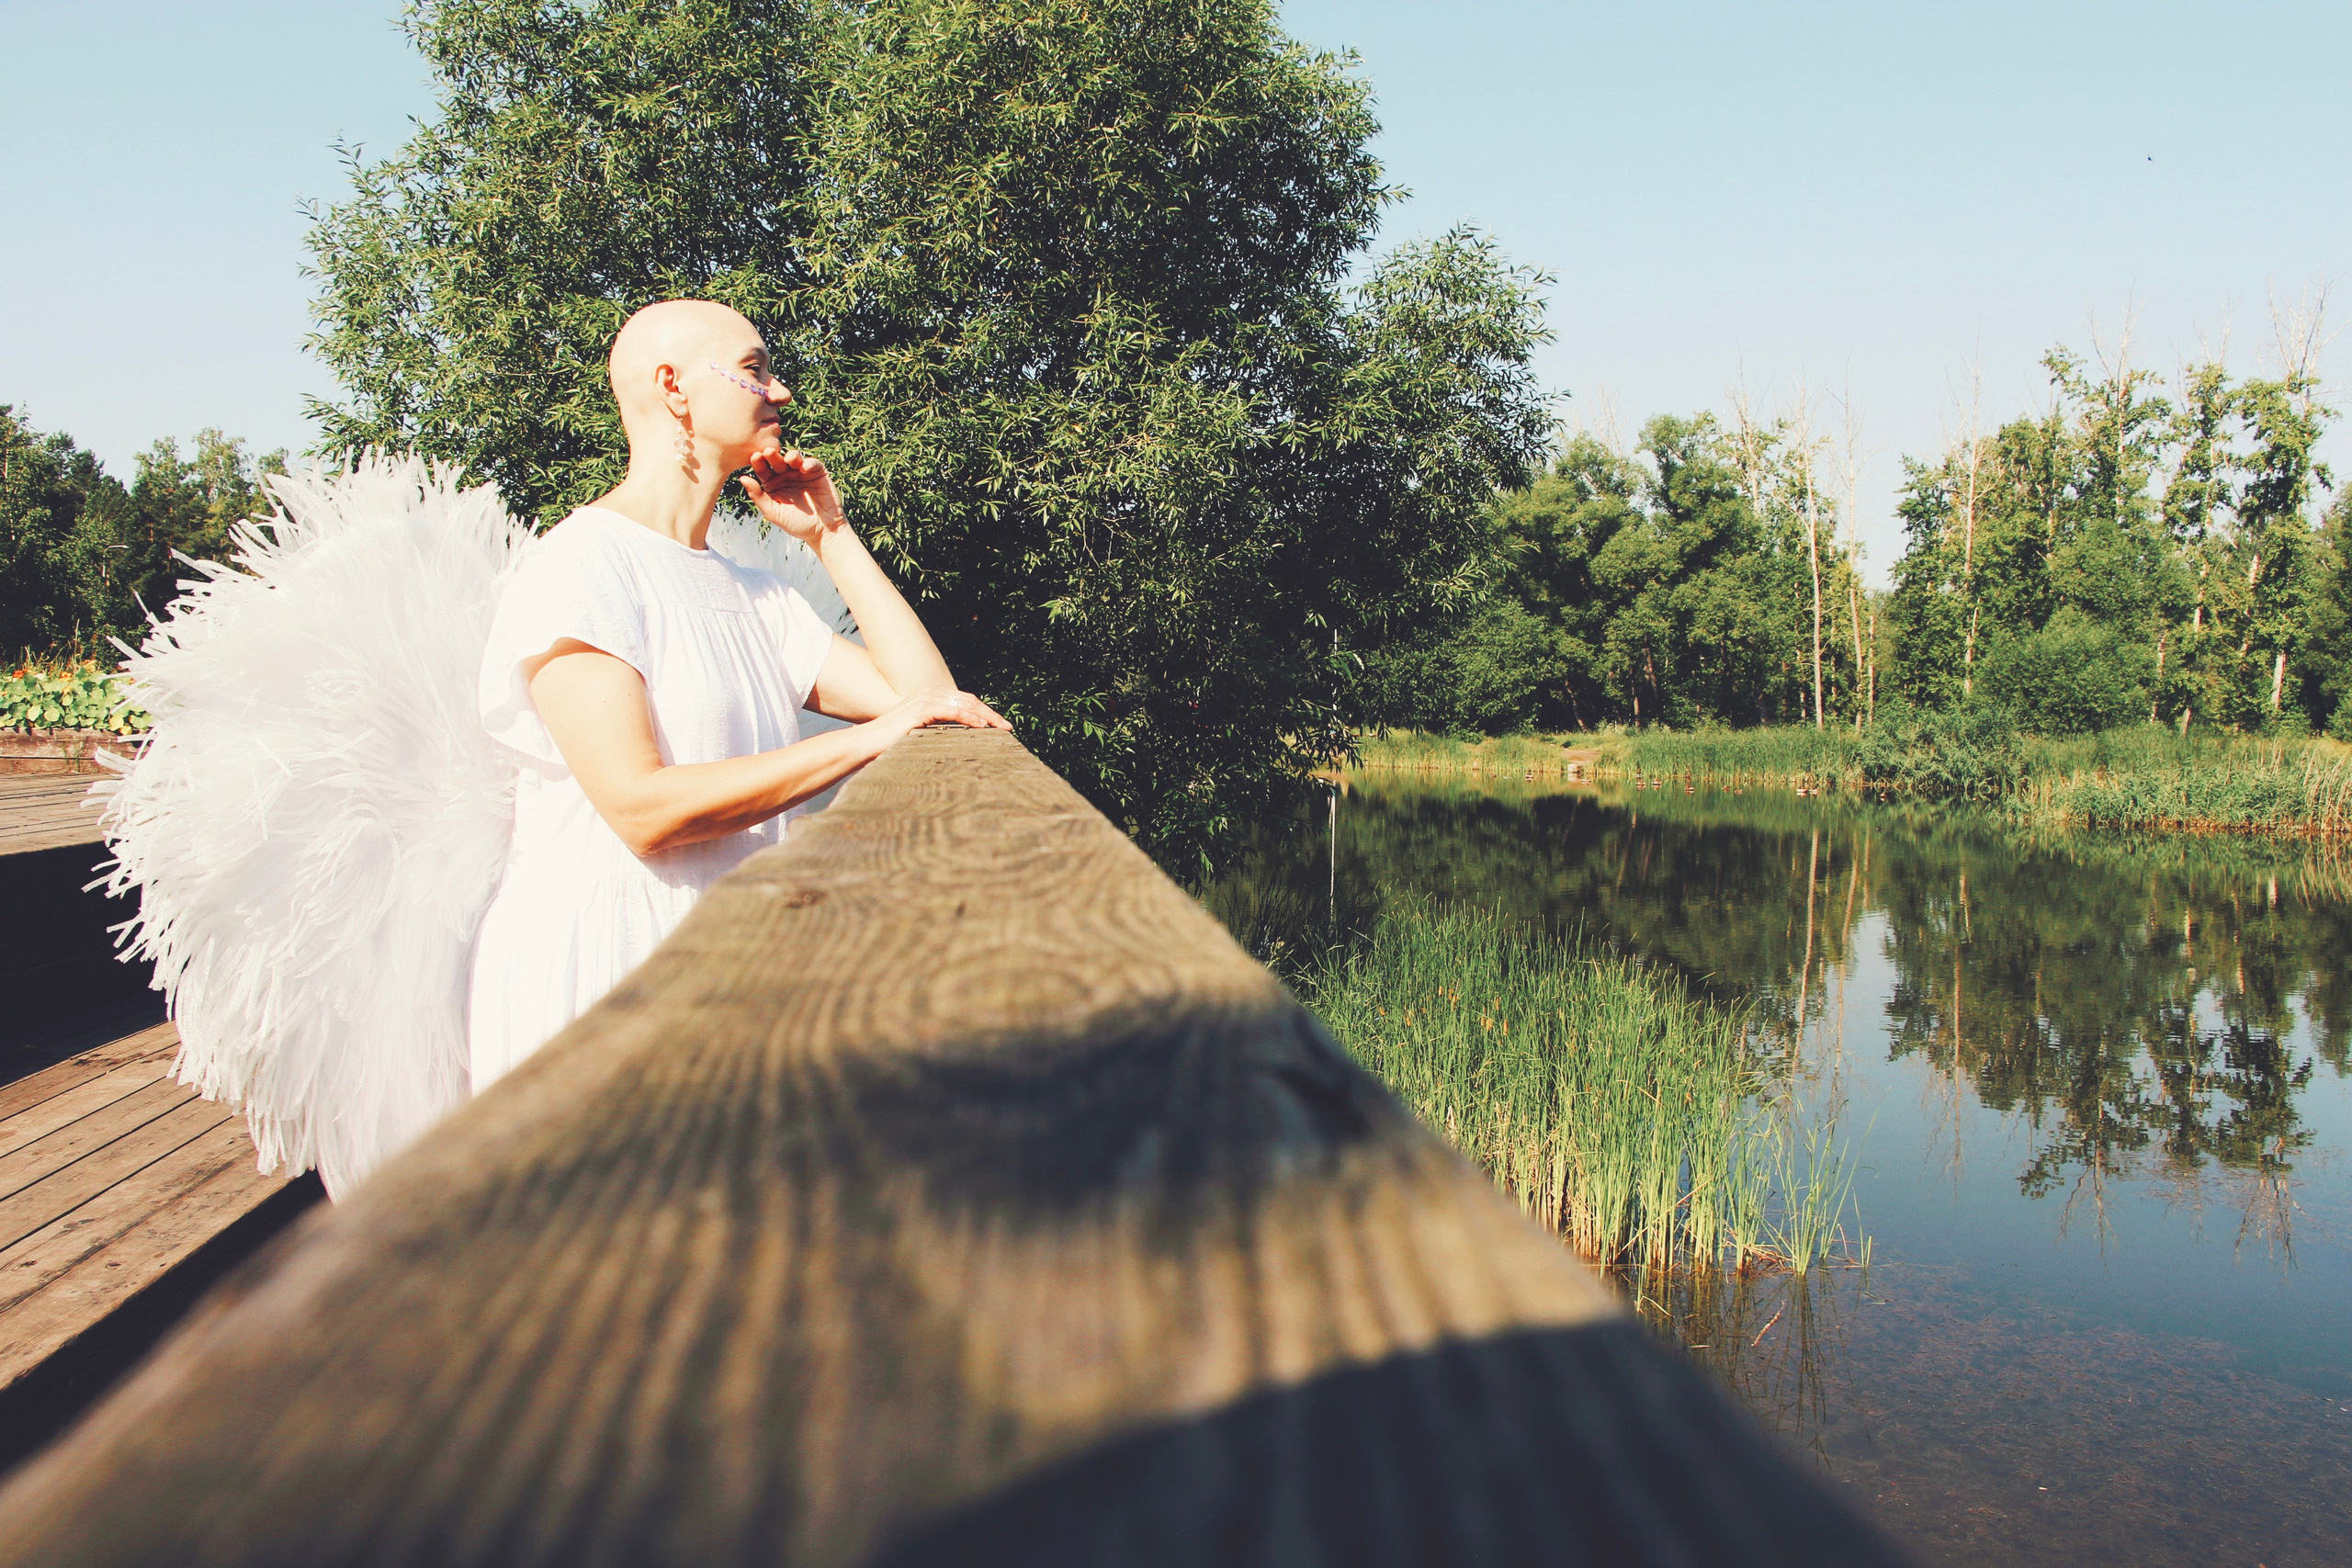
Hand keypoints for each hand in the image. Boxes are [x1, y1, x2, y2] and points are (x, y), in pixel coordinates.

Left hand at [739, 443, 845, 546]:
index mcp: (772, 484)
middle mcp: (786, 476)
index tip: (755, 457)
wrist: (823, 531)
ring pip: (794, 458)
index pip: (763, 470)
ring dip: (791, 455)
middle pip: (777, 461)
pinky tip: (805, 468)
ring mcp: (802, 473)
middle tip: (768, 452)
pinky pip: (813, 463)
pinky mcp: (818, 473)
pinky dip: (809, 463)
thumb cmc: (796, 524)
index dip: (759, 463)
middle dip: (773, 455)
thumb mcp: (774, 513)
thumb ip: (758, 496)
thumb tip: (742, 478)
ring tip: (789, 459)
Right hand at [881, 688, 1012, 737]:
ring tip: (1001, 729)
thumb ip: (938, 731)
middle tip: (1008, 728)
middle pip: (970, 700)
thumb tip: (959, 740)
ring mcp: (926, 698)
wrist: (867, 743)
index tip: (1001, 726)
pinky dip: (970, 718)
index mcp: (931, 697)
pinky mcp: (922, 708)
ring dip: (986, 716)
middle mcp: (930, 693)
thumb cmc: (891, 743)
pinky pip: (954, 711)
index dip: (985, 712)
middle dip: (991, 714)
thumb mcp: (921, 734)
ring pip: (966, 704)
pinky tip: (983, 728)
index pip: (965, 701)